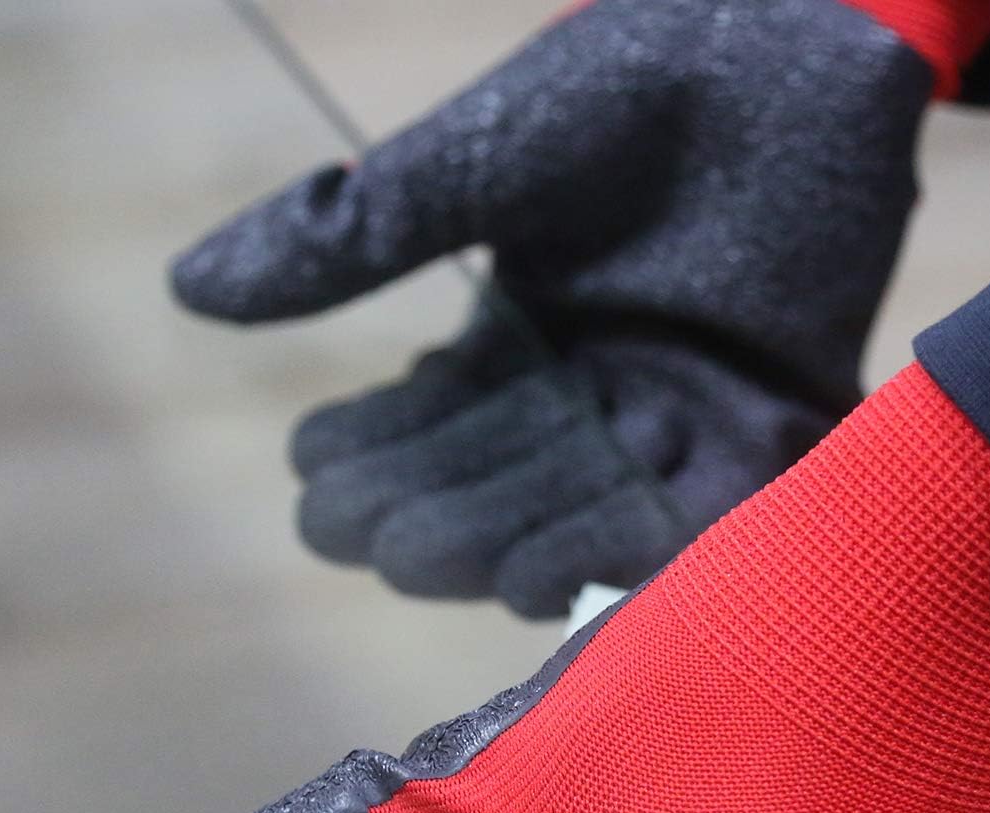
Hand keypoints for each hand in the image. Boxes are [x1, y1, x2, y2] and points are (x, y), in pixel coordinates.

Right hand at [172, 0, 934, 615]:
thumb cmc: (632, 84)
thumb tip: (189, 290)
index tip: (313, 484)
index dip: (370, 458)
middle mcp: (591, 402)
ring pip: (580, 511)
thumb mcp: (479, 160)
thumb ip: (358, 235)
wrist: (800, 37)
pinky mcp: (767, 428)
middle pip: (499, 484)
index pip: (431, 426)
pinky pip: (700, 515)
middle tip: (375, 540)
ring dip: (505, 541)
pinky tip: (549, 580)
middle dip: (432, 515)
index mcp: (521, 347)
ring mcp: (677, 421)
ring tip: (435, 561)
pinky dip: (629, 552)